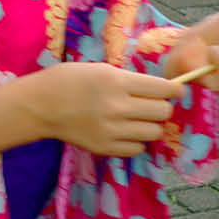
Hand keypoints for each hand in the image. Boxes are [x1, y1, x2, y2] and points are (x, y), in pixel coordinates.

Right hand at [31, 61, 184, 156]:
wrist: (41, 105)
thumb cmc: (69, 79)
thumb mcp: (101, 69)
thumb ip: (129, 80)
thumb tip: (159, 89)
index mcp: (117, 82)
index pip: (162, 88)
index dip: (174, 89)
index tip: (177, 91)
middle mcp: (118, 107)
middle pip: (162, 112)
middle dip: (162, 107)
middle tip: (154, 104)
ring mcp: (112, 130)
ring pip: (154, 132)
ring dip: (151, 125)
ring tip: (139, 119)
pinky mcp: (106, 148)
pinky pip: (137, 149)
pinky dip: (136, 141)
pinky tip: (126, 132)